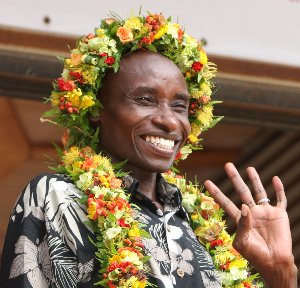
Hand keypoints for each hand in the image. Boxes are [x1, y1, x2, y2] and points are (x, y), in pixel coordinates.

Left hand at [204, 162, 297, 287]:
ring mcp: (265, 212)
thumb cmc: (255, 255)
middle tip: (228, 165)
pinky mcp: (279, 214)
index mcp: (240, 219)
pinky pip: (280, 198)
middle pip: (241, 191)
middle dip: (234, 178)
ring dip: (254, 180)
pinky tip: (275, 178)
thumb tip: (244, 206)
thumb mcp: (242, 241)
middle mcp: (251, 212)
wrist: (274, 263)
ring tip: (249, 168)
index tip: (207, 182)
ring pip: (259, 191)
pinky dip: (279, 189)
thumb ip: (242, 224)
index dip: (216, 193)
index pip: (225, 202)